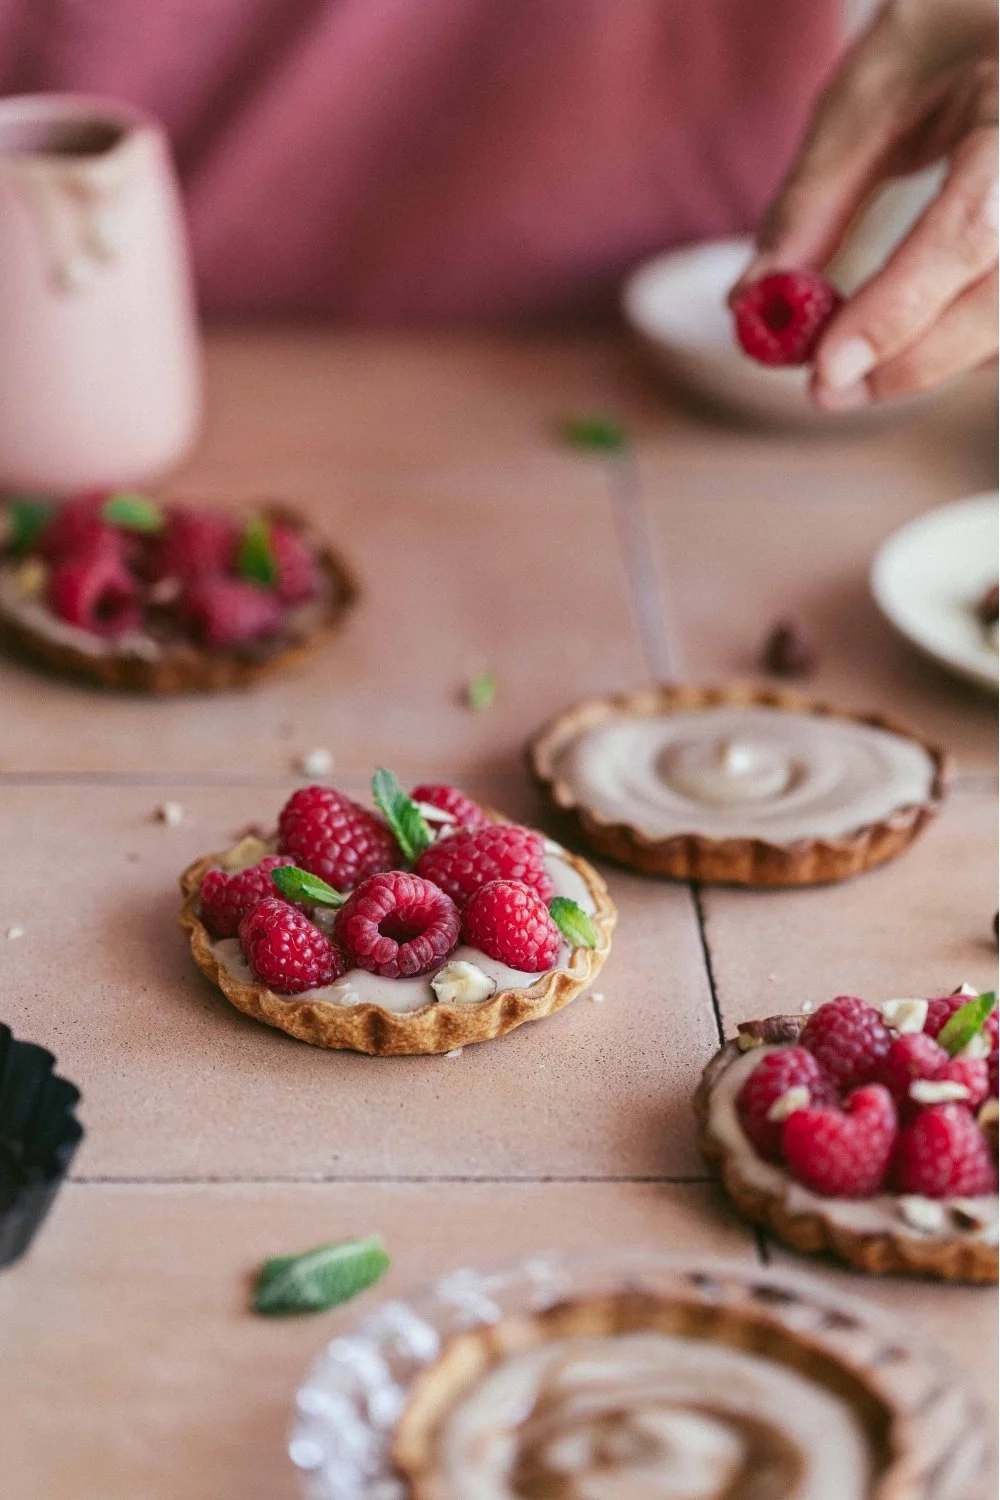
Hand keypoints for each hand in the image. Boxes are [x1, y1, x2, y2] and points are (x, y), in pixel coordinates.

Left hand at [733, 0, 997, 408]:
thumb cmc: (952, 24)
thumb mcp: (871, 90)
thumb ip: (814, 198)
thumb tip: (751, 303)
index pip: (972, 227)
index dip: (898, 309)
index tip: (826, 369)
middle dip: (912, 358)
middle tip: (827, 390)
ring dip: (937, 359)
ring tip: (856, 359)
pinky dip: (966, 342)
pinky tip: (914, 337)